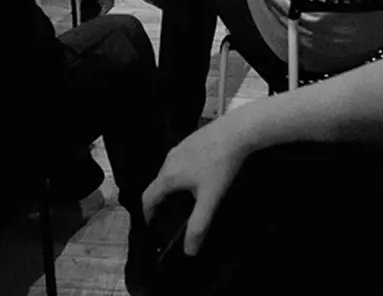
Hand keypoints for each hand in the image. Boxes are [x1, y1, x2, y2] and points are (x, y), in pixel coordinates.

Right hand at [142, 118, 249, 255]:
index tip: (152, 226)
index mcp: (168, 176)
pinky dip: (182, 174)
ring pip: (169, 172)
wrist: (235, 132)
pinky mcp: (191, 140)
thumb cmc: (220, 165)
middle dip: (161, 202)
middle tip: (170, 217)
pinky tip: (199, 179)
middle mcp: (169, 160)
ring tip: (185, 201)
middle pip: (158, 185)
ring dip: (172, 188)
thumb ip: (199, 225)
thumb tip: (189, 251)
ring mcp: (179, 148)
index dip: (147, 214)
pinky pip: (180, 162)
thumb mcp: (210, 199)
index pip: (148, 198)